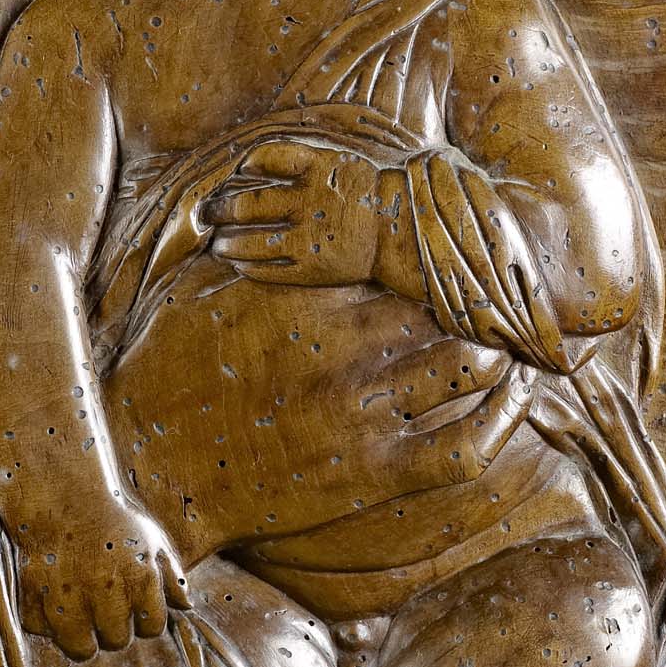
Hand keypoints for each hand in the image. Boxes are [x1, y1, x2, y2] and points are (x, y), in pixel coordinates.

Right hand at [11, 487, 187, 660]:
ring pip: (80, 648)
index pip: (152, 628)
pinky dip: (44, 622)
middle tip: (105, 609)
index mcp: (139, 578)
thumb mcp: (152, 540)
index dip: (145, 619)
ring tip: (81, 620)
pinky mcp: (34, 593)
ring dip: (82, 638)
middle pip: (117, 641)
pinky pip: (40, 629)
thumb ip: (172, 577)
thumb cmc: (112, 520)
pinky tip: (52, 601)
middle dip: (114, 629)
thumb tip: (186, 607)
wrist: (63, 493)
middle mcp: (105, 591)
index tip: (134, 607)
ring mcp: (66, 595)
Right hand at [103, 275, 512, 560]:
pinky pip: (466, 448)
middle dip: (477, 298)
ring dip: (496, 350)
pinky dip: (503, 419)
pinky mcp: (374, 475)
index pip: (405, 257)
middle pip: (451, 307)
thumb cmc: (165, 371)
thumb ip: (249, 244)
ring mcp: (364, 416)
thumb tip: (264, 191)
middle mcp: (345, 352)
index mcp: (310, 298)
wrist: (149, 468)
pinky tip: (516, 396)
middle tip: (495, 293)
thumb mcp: (198, 285)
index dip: (435, 250)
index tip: (448, 245)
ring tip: (507, 338)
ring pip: (470, 368)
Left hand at [199, 133, 395, 285]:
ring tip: (215, 242)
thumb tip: (247, 159)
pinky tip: (235, 261)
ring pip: (252, 242)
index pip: (265, 159)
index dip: (241, 165)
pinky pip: (269, 269)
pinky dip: (246, 265)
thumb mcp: (340, 159)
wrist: (402, 231)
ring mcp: (310, 239)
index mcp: (318, 169)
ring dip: (226, 242)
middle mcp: (310, 203)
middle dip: (219, 210)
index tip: (230, 170)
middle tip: (206, 212)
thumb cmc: (367, 191)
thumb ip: (298, 156)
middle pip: (248, 205)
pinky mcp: (313, 269)